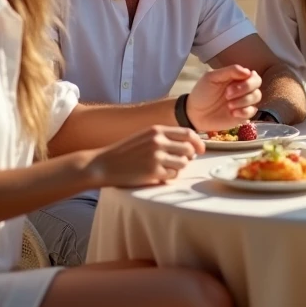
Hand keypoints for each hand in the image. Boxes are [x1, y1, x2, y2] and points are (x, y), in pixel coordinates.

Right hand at [88, 126, 203, 187]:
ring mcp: (156, 157)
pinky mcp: (153, 172)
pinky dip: (170, 176)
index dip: (198, 142)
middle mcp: (158, 141)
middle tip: (181, 161)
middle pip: (188, 149)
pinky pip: (173, 175)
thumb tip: (189, 144)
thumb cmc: (125, 152)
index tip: (201, 150)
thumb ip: (164, 137)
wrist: (104, 164)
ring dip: (179, 167)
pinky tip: (159, 175)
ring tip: (166, 168)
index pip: (188, 133)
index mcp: (157, 130)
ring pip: (183, 163)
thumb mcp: (145, 136)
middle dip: (189, 157)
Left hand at [187, 64, 262, 130]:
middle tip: (227, 94)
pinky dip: (244, 111)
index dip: (247, 79)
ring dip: (243, 100)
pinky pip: (252, 111)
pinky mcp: (243, 115)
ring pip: (257, 97)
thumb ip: (229, 71)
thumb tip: (248, 72)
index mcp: (237, 77)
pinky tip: (233, 113)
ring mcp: (244, 102)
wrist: (194, 113)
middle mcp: (243, 88)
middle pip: (257, 84)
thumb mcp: (211, 77)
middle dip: (245, 88)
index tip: (232, 84)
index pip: (253, 75)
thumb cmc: (202, 93)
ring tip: (228, 105)